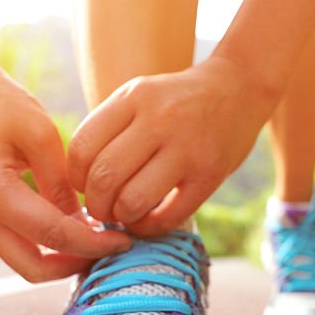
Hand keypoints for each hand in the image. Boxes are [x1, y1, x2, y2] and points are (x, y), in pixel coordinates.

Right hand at [0, 61, 130, 280]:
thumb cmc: (4, 105)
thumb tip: (85, 225)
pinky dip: (50, 248)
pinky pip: (21, 247)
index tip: (124, 240)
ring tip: (99, 240)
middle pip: (33, 269)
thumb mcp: (42, 135)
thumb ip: (62, 182)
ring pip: (25, 263)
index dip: (92, 244)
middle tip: (112, 248)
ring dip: (63, 260)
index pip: (51, 235)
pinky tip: (79, 229)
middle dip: (76, 265)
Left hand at [67, 56, 276, 235]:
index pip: (83, 148)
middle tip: (102, 209)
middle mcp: (159, 120)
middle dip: (95, 205)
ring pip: (132, 201)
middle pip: (104, 178)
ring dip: (120, 218)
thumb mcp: (140, 95)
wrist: (238, 87)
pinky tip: (148, 221)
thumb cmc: (178, 101)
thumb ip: (109, 128)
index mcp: (134, 98)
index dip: (75, 179)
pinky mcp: (210, 175)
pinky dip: (149, 227)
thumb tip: (77, 183)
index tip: (85, 186)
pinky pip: (168, 216)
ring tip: (124, 215)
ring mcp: (187, 148)